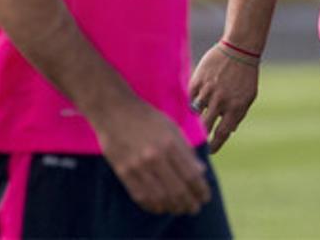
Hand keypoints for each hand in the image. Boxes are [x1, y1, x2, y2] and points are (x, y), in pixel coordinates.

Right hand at [92, 97, 211, 214]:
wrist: (115, 111)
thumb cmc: (147, 117)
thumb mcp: (172, 127)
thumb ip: (186, 150)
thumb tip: (200, 171)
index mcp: (170, 143)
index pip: (191, 175)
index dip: (200, 190)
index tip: (205, 197)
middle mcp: (155, 157)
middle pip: (177, 190)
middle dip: (189, 203)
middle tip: (195, 208)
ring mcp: (138, 166)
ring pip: (160, 197)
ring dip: (173, 207)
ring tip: (181, 209)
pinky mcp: (123, 172)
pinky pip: (141, 196)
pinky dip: (153, 205)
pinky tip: (161, 207)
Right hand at [190, 44, 258, 152]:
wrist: (239, 49)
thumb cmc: (245, 75)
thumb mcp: (248, 97)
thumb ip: (238, 115)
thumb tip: (228, 132)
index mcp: (235, 107)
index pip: (221, 134)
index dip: (214, 145)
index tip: (210, 151)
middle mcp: (221, 101)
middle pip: (205, 126)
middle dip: (202, 134)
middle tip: (199, 138)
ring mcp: (208, 90)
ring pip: (196, 111)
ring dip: (198, 114)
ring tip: (202, 110)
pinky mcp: (198, 79)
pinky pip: (191, 97)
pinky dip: (193, 100)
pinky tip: (198, 97)